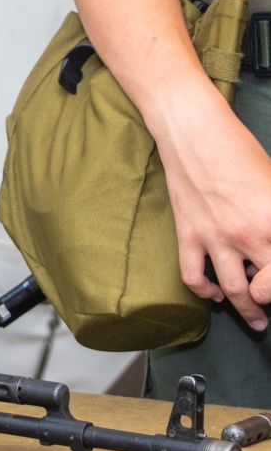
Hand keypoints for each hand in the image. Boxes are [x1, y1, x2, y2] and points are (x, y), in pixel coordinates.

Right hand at [161, 108, 270, 328]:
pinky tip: (214, 294)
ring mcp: (214, 237)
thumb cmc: (238, 150)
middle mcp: (247, 234)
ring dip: (246, 309)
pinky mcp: (187, 234)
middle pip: (265, 287)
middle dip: (270, 300)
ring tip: (255, 317)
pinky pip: (193, 276)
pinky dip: (204, 291)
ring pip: (232, 290)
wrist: (193, 133)